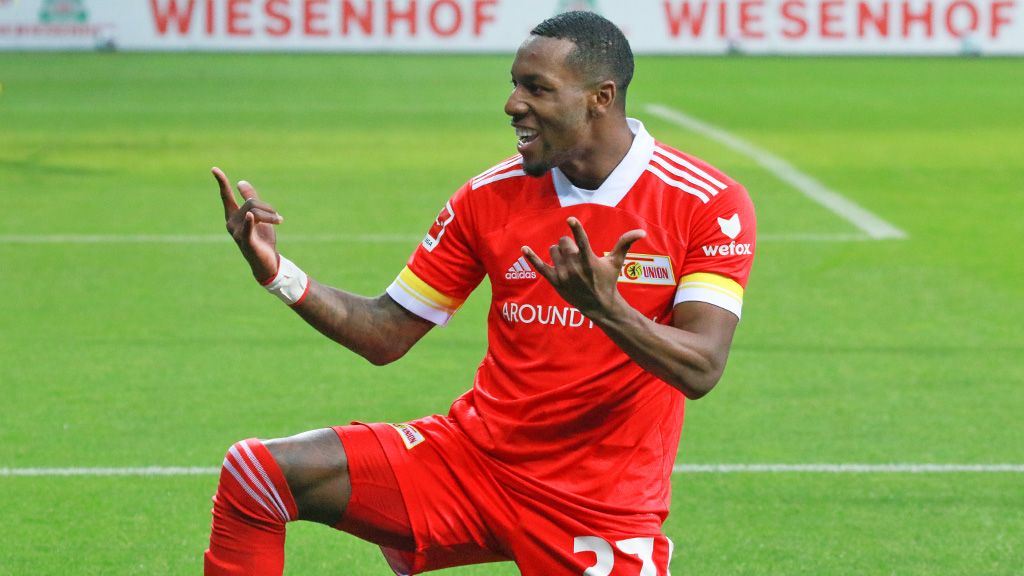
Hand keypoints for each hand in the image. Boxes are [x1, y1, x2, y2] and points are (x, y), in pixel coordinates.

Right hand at [213, 167, 282, 281]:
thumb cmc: (261, 238)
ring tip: (279, 222)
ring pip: (255, 211)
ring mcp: (237, 233)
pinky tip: (251, 216)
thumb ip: (250, 199)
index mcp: (233, 216)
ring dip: (272, 215)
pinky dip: (250, 222)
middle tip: (278, 217)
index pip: (226, 196)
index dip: (221, 182)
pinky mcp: (247, 242)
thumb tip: (240, 182)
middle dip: (268, 207)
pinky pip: (248, 228)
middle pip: (251, 203)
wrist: (267, 261)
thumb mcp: (258, 215)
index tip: (214, 168)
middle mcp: (231, 223)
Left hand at [521, 217, 645, 319]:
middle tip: (576, 255)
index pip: (582, 241)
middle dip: (568, 244)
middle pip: (563, 242)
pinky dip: (531, 257)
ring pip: (552, 250)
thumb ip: (625, 243)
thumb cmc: (608, 281)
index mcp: (589, 259)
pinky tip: (524, 248)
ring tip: (569, 262)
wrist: (599, 306)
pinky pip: (540, 266)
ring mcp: (563, 274)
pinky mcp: (555, 281)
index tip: (570, 219)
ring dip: (558, 252)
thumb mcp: (616, 262)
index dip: (576, 229)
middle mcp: (575, 267)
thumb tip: (641, 231)